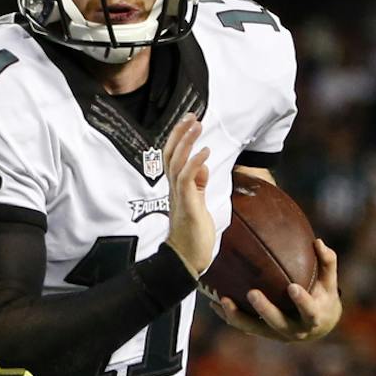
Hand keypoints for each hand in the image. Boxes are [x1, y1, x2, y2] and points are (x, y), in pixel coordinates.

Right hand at [161, 114, 215, 274]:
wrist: (187, 260)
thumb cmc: (193, 235)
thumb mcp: (199, 203)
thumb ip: (199, 185)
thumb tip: (203, 166)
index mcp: (177, 188)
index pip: (173, 157)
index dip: (179, 137)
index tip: (190, 121)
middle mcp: (174, 189)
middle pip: (171, 154)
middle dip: (180, 133)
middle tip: (192, 116)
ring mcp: (179, 197)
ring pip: (177, 163)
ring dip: (187, 142)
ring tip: (197, 125)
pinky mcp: (187, 206)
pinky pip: (187, 180)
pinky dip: (195, 163)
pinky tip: (205, 151)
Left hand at [206, 239, 341, 341]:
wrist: (318, 325)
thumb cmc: (324, 297)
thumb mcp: (329, 282)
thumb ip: (327, 262)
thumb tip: (318, 241)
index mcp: (313, 318)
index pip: (309, 312)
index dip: (302, 301)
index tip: (293, 288)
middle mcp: (294, 330)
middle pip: (277, 323)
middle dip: (264, 310)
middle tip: (252, 293)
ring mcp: (277, 334)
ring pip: (255, 328)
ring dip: (238, 316)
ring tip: (222, 300)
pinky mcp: (264, 332)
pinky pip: (244, 326)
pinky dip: (230, 316)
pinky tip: (215, 304)